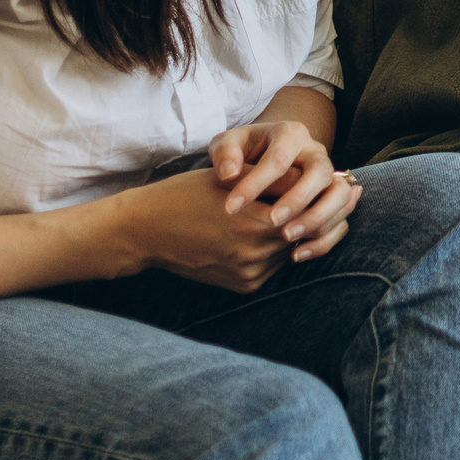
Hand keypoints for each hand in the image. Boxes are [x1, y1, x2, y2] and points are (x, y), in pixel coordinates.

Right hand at [109, 166, 305, 292]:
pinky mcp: (244, 285)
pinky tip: (253, 234)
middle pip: (300, 230)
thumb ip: (274, 179)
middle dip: (300, 212)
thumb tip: (313, 174)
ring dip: (286, 232)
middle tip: (294, 195)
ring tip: (271, 212)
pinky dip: (270, 249)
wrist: (146, 232)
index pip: (303, 207)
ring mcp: (249, 272)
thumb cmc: (185, 194)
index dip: (306, 191)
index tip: (307, 180)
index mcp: (252, 221)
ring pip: (288, 248)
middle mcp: (254, 252)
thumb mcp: (230, 178)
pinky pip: (272, 265)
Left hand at [211, 121, 358, 264]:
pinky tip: (297, 254)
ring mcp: (329, 177)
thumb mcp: (227, 144)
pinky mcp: (332, 200)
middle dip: (298, 199)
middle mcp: (316, 153)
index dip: (256, 184)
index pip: (279, 158)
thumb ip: (224, 153)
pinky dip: (325, 239)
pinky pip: (341, 220)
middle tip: (271, 221)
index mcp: (291, 134)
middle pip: (321, 172)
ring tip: (288, 238)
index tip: (231, 207)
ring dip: (317, 219)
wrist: (264, 158)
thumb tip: (229, 175)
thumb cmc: (241, 152)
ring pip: (340, 195)